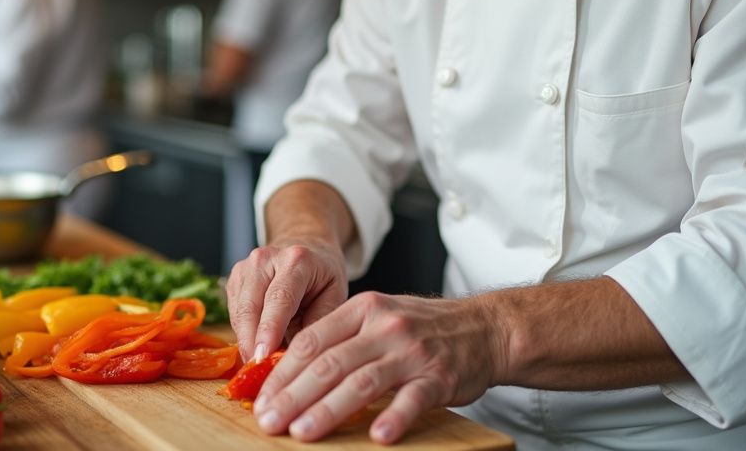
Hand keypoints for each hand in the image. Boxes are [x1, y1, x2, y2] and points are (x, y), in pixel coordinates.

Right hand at [227, 238, 347, 363]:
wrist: (306, 248)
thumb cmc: (323, 276)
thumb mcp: (335, 296)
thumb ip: (318, 324)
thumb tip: (297, 357)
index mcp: (296, 260)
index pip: (279, 299)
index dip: (269, 330)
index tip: (262, 357)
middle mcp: (265, 259)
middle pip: (250, 307)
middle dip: (250, 343)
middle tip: (256, 372)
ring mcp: (244, 267)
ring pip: (238, 313)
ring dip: (246, 342)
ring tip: (260, 365)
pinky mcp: (234, 279)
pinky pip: (234, 314)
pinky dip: (244, 334)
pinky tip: (257, 347)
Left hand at [252, 292, 500, 444]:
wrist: (485, 328)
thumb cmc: (422, 328)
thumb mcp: (378, 317)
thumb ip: (341, 338)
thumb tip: (290, 371)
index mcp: (362, 309)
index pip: (311, 341)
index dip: (282, 373)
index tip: (260, 399)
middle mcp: (384, 327)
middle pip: (329, 363)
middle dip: (293, 395)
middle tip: (268, 421)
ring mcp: (412, 351)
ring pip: (361, 382)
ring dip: (327, 410)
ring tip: (301, 432)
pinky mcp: (438, 376)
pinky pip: (412, 399)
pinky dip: (394, 417)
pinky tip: (376, 436)